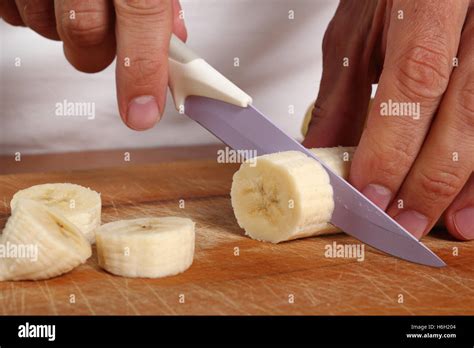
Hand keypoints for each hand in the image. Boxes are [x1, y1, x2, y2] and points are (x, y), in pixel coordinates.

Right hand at [0, 0, 186, 129]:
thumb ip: (158, 5)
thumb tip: (172, 42)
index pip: (142, 19)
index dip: (142, 71)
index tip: (143, 113)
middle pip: (85, 36)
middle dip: (99, 53)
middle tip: (109, 40)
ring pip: (47, 28)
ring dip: (67, 30)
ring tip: (77, 6)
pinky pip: (15, 14)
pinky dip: (34, 15)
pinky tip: (51, 0)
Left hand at [303, 0, 473, 239]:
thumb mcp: (359, 31)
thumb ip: (343, 91)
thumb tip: (321, 150)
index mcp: (432, 0)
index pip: (413, 83)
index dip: (393, 146)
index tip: (372, 193)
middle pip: (464, 111)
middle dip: (430, 179)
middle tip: (402, 223)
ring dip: (468, 184)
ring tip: (443, 224)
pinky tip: (472, 200)